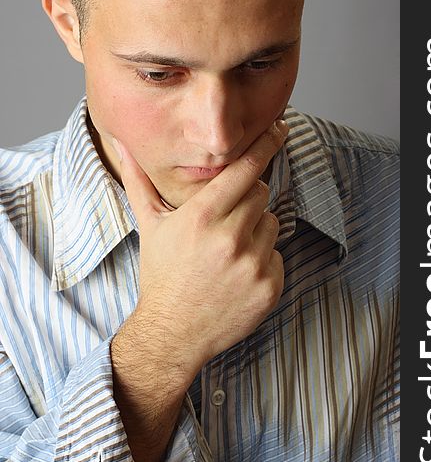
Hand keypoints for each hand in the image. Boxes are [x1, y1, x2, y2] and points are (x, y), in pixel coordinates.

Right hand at [113, 120, 288, 375]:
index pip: (245, 169)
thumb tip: (120, 142)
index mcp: (202, 217)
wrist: (172, 332)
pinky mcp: (270, 286)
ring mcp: (253, 264)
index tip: (279, 129)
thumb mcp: (149, 225)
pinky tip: (237, 274)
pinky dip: (263, 259)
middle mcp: (231, 238)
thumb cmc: (161, 275)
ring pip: (272, 222)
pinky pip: (278, 254)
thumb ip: (139, 180)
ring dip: (255, 230)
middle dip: (247, 199)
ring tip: (227, 251)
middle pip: (261, 192)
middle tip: (225, 219)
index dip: (265, 145)